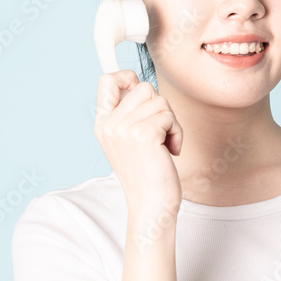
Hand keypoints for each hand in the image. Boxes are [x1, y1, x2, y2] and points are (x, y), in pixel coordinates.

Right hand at [94, 70, 183, 217]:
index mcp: (103, 124)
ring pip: (160, 101)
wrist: (151, 204)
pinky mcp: (143, 134)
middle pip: (144, 87)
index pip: (107, 80)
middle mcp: (109, 124)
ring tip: (164, 144)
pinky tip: (170, 151)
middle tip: (160, 132)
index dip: (126, 76)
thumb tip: (139, 83)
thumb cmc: (148, 172)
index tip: (138, 89)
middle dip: (160, 107)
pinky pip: (169, 117)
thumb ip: (130, 113)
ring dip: (171, 122)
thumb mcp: (130, 139)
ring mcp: (123, 129)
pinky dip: (177, 133)